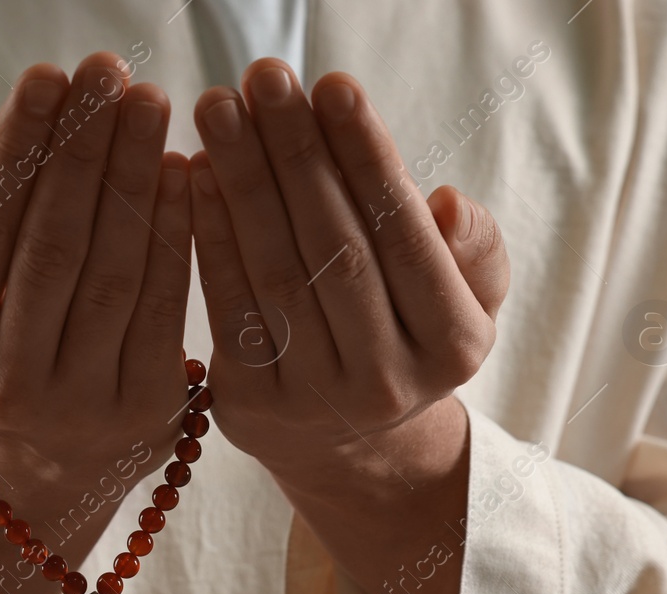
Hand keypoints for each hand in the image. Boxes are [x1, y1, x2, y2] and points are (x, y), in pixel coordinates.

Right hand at [0, 54, 193, 593]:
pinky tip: (185, 171)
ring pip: (115, 270)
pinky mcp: (148, 410)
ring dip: (137, 177)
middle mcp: (10, 385)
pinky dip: (176, 234)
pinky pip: (165, 305)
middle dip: (86, 148)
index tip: (47, 76)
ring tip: (151, 104)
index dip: (19, 150)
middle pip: (56, 244)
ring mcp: (83, 404)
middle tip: (109, 70)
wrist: (33, 478)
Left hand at [189, 62, 508, 500]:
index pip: (405, 235)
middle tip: (262, 77)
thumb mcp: (465, 299)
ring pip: (275, 272)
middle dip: (294, 153)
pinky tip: (194, 174)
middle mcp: (386, 382)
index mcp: (453, 344)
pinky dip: (209, 236)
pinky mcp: (248, 408)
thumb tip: (447, 205)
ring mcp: (313, 401)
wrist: (347, 444)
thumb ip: (473, 251)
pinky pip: (225, 305)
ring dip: (242, 182)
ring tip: (219, 109)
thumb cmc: (407, 336)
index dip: (366, 157)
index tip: (332, 85)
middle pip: (333, 248)